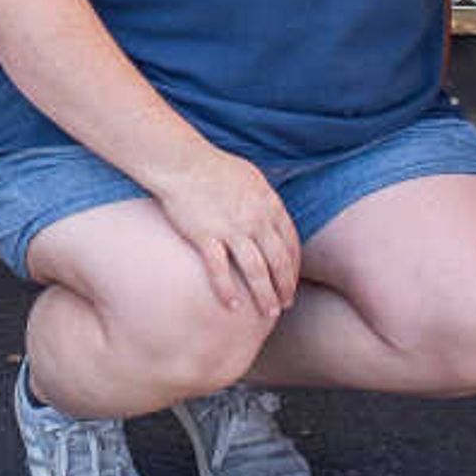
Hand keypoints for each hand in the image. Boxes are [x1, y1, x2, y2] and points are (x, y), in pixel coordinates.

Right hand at [155, 145, 299, 319]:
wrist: (182, 162)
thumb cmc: (215, 167)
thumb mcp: (252, 178)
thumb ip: (265, 200)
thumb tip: (272, 214)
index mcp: (269, 205)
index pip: (290, 243)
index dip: (293, 266)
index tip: (291, 282)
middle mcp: (256, 220)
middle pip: (278, 261)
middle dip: (285, 287)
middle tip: (285, 305)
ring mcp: (231, 229)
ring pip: (256, 271)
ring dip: (265, 295)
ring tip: (268, 312)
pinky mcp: (206, 237)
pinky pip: (220, 270)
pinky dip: (227, 290)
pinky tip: (232, 306)